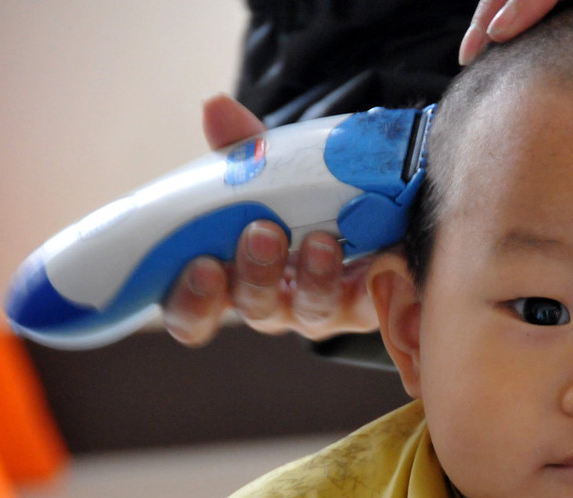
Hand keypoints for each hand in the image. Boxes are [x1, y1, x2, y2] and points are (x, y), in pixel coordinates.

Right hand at [161, 94, 380, 345]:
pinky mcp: (367, 303)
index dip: (193, 302)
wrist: (362, 205)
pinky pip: (370, 302)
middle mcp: (273, 305)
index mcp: (229, 282)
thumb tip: (217, 107)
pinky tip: (379, 258)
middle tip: (263, 232)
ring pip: (312, 310)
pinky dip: (374, 280)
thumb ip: (240, 148)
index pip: (193, 315)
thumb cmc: (292, 200)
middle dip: (256, 273)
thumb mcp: (263, 173)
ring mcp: (320, 310)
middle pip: (255, 308)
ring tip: (321, 239)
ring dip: (315, 276)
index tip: (202, 267)